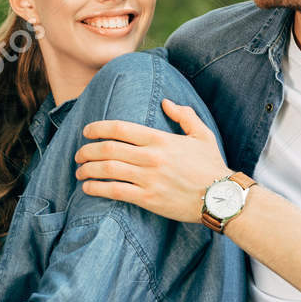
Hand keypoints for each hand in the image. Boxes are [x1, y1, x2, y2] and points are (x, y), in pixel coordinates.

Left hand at [74, 100, 230, 224]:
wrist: (221, 198)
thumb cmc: (211, 166)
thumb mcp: (202, 135)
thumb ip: (184, 115)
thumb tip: (166, 102)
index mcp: (160, 140)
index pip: (120, 129)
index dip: (98, 128)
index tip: (86, 131)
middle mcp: (151, 157)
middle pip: (107, 149)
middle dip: (87, 150)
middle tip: (79, 154)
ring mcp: (148, 179)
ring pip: (107, 170)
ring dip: (87, 169)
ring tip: (79, 171)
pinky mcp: (147, 199)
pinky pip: (114, 191)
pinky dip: (96, 189)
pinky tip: (87, 188)